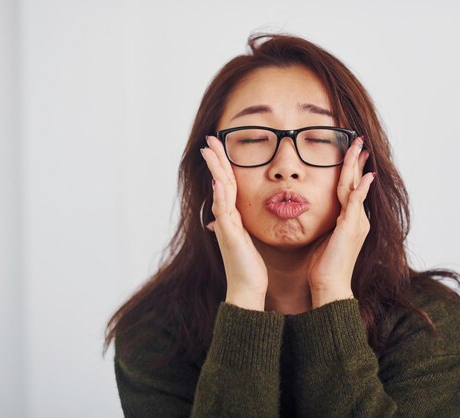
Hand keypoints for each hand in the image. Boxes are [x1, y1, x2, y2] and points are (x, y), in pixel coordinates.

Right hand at [200, 135, 268, 310]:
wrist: (247, 289)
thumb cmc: (250, 267)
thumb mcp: (249, 241)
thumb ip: (241, 226)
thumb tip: (233, 218)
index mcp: (233, 217)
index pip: (227, 184)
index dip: (223, 164)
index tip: (219, 147)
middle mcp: (226, 218)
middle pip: (219, 181)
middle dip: (215, 159)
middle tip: (209, 139)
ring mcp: (225, 225)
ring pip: (219, 190)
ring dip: (215, 168)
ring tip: (210, 150)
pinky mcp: (229, 235)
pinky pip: (224, 210)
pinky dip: (220, 194)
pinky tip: (218, 180)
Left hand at [307, 136, 373, 307]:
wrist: (329, 286)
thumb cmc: (323, 266)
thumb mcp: (323, 239)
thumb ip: (325, 223)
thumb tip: (315, 212)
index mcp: (350, 220)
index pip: (351, 188)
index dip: (351, 169)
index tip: (351, 152)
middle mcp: (358, 219)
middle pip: (356, 182)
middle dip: (357, 160)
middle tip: (359, 140)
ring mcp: (356, 223)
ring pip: (356, 187)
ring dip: (357, 166)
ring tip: (359, 147)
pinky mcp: (350, 228)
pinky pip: (356, 202)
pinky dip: (361, 188)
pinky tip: (365, 176)